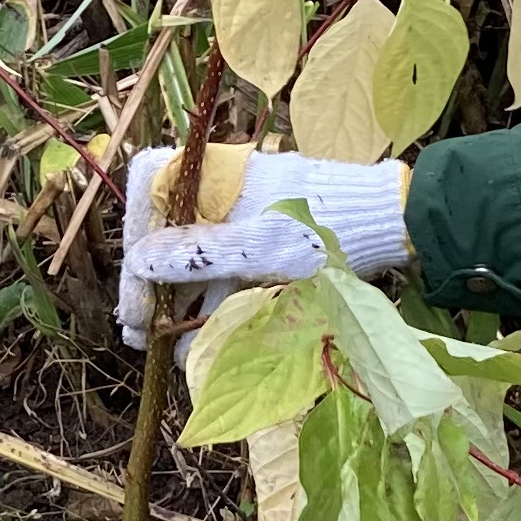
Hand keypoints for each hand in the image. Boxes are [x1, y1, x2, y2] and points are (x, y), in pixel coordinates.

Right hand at [115, 149, 409, 347]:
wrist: (387, 225)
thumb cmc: (325, 228)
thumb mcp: (258, 247)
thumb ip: (199, 255)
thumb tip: (139, 263)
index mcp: (214, 175)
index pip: (147, 188)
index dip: (133, 235)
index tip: (133, 279)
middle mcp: (220, 194)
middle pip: (164, 232)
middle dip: (146, 281)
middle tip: (136, 329)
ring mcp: (239, 221)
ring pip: (190, 260)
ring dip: (169, 301)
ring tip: (154, 345)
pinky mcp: (258, 248)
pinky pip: (219, 277)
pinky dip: (203, 306)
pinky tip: (189, 343)